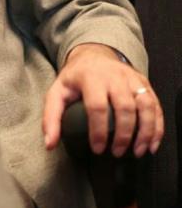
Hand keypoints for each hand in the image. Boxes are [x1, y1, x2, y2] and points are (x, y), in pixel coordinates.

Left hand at [43, 43, 163, 157]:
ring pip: (145, 106)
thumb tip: (49, 144)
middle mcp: (115, 76)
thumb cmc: (75, 78)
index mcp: (91, 77)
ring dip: (145, 131)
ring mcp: (132, 78)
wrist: (94, 54)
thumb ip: (51, 118)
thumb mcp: (57, 93)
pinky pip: (155, 105)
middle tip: (117, 152)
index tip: (98, 149)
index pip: (97, 106)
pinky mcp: (144, 83)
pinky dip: (157, 126)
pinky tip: (152, 143)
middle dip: (123, 134)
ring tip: (138, 151)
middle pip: (125, 107)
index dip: (98, 130)